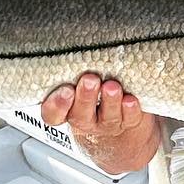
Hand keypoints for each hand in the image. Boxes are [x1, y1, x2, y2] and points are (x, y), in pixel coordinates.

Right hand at [40, 72, 159, 172]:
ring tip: (112, 87)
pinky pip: (130, 118)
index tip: (65, 90)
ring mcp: (108, 124)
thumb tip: (80, 48)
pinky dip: (130, 109)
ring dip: (110, 101)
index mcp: (67, 110)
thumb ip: (76, 74)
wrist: (122, 134)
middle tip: (90, 79)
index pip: (53, 113)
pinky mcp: (130, 123)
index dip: (56, 104)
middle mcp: (85, 120)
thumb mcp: (79, 90)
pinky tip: (130, 100)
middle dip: (85, 96)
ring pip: (108, 116)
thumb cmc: (95, 102)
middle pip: (80, 113)